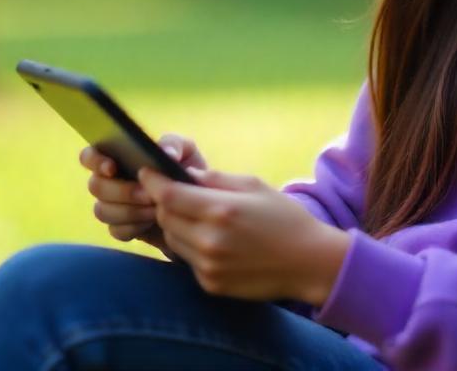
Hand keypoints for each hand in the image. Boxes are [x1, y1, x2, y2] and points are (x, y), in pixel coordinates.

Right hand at [79, 133, 209, 261]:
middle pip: (95, 186)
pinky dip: (134, 227)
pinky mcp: (122, 228)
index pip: (90, 156)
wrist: (197, 206)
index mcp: (117, 156)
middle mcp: (109, 181)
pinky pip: (116, 230)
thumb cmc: (186, 171)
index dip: (95, 161)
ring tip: (156, 209)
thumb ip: (174, 144)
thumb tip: (165, 152)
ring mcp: (112, 206)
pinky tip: (151, 223)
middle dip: (122, 191)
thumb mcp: (185, 151)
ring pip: (102, 210)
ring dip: (129, 211)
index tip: (112, 168)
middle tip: (149, 194)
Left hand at [136, 164, 350, 304]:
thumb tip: (183, 173)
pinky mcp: (211, 284)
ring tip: (197, 216)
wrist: (309, 262)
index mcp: (221, 210)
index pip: (167, 195)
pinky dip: (191, 246)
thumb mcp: (254, 185)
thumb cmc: (284, 218)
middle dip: (165, 202)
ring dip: (177, 224)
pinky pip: (187, 259)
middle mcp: (210, 241)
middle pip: (164, 216)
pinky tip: (212, 240)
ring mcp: (209, 266)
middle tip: (176, 192)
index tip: (147, 172)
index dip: (152, 181)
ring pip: (172, 238)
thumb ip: (214, 178)